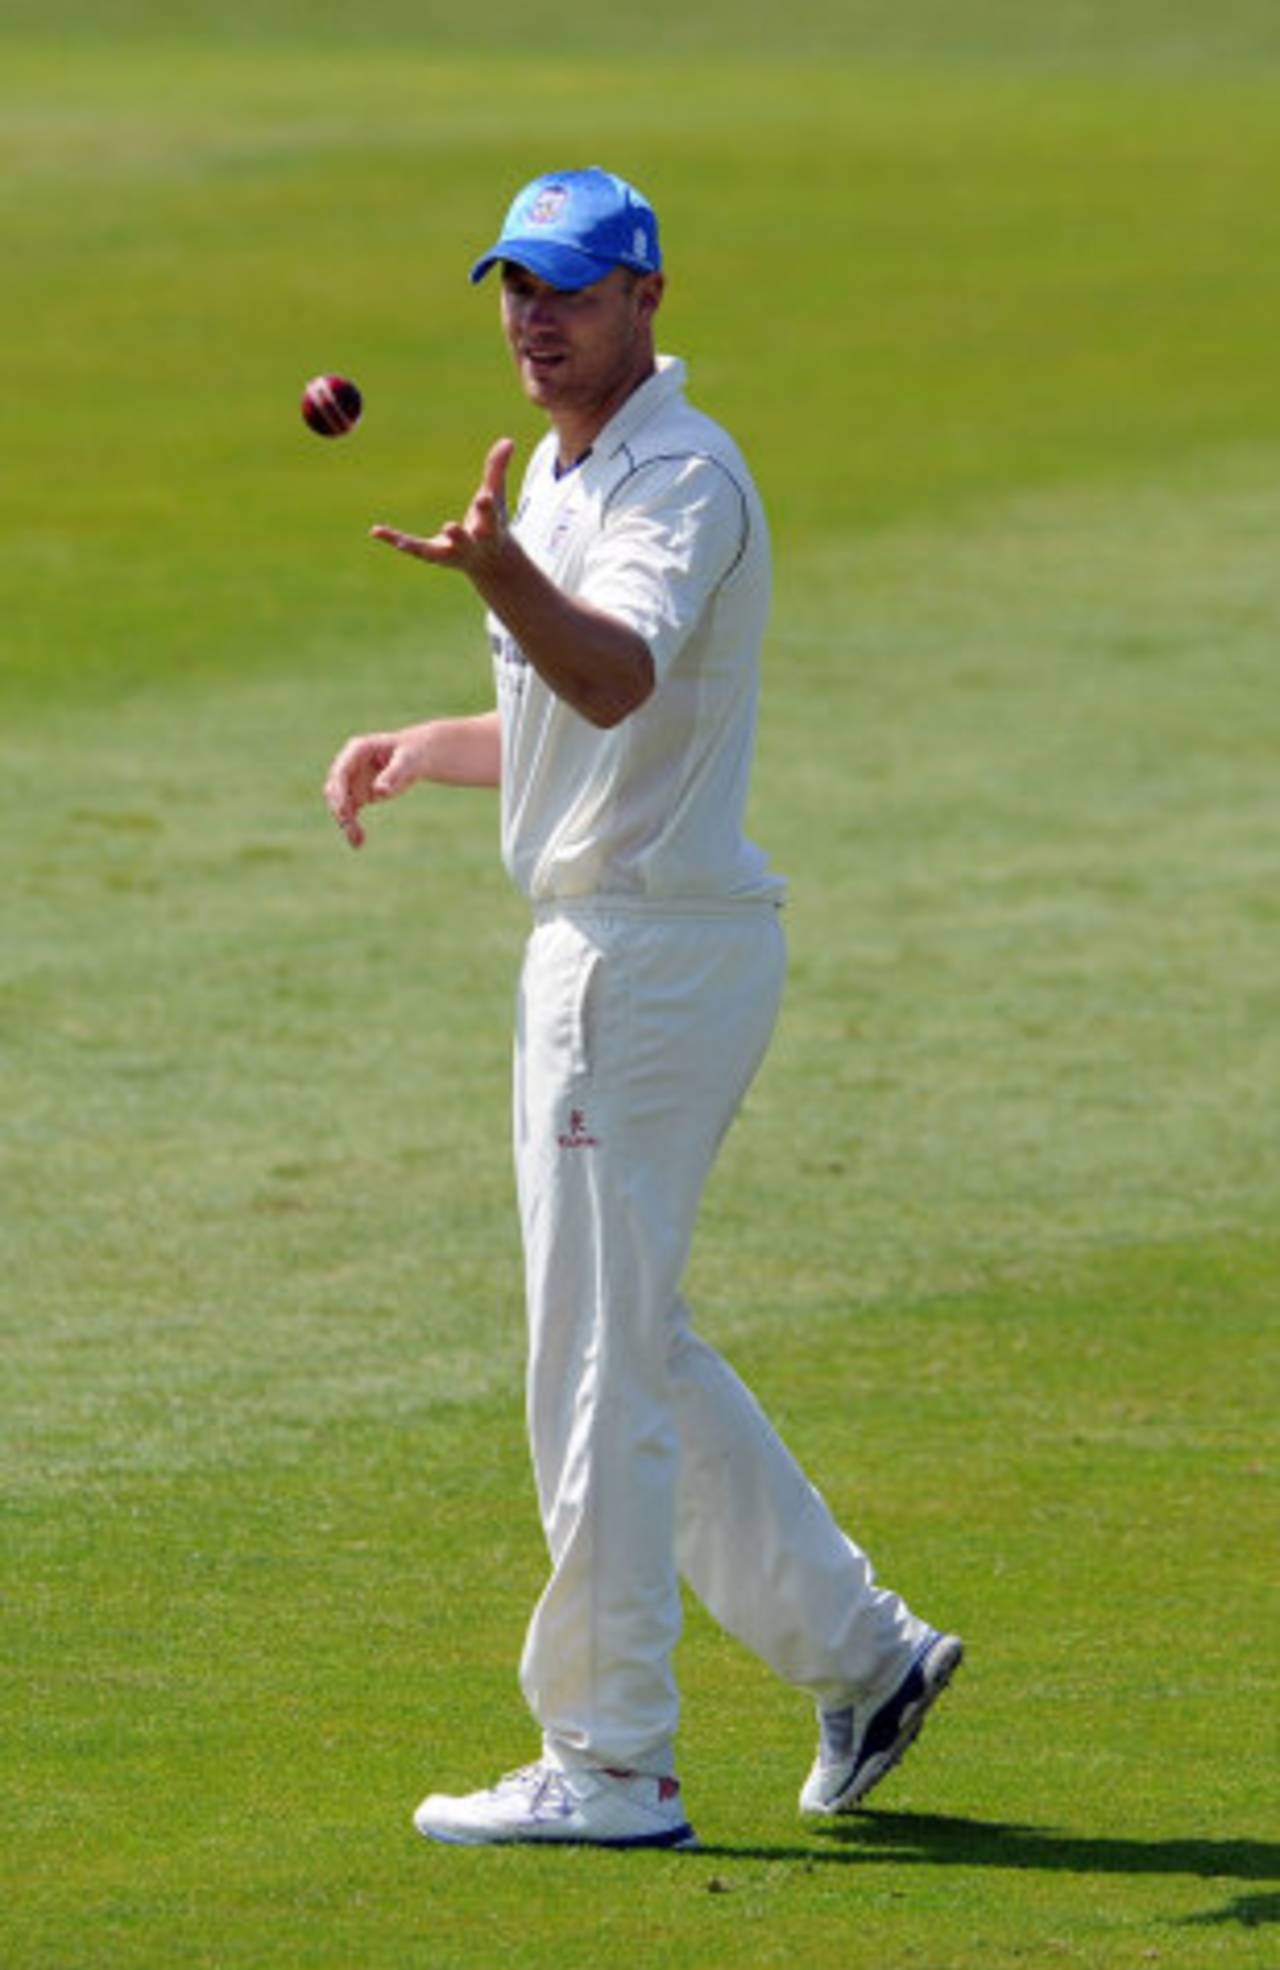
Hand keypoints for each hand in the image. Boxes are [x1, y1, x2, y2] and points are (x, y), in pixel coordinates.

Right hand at [323, 729, 421, 847]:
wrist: (417, 756)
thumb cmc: (413, 753)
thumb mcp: (409, 761)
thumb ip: (394, 773)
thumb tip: (379, 791)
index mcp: (357, 750)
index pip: (340, 772)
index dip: (339, 791)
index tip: (344, 811)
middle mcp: (349, 765)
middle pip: (335, 789)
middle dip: (340, 810)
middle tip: (350, 828)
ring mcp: (352, 781)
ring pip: (340, 805)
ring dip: (346, 823)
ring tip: (358, 842)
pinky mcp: (357, 794)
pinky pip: (349, 813)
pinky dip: (352, 827)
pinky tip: (358, 843)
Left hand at [370, 438, 514, 576]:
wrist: (489, 562)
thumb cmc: (492, 522)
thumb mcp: (496, 496)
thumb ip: (498, 469)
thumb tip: (508, 440)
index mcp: (490, 530)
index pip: (489, 518)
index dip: (486, 510)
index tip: (483, 498)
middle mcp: (471, 546)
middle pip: (465, 540)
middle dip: (458, 535)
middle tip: (449, 526)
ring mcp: (450, 553)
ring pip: (436, 552)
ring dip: (420, 547)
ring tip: (401, 543)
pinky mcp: (432, 555)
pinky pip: (413, 547)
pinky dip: (395, 539)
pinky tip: (375, 531)